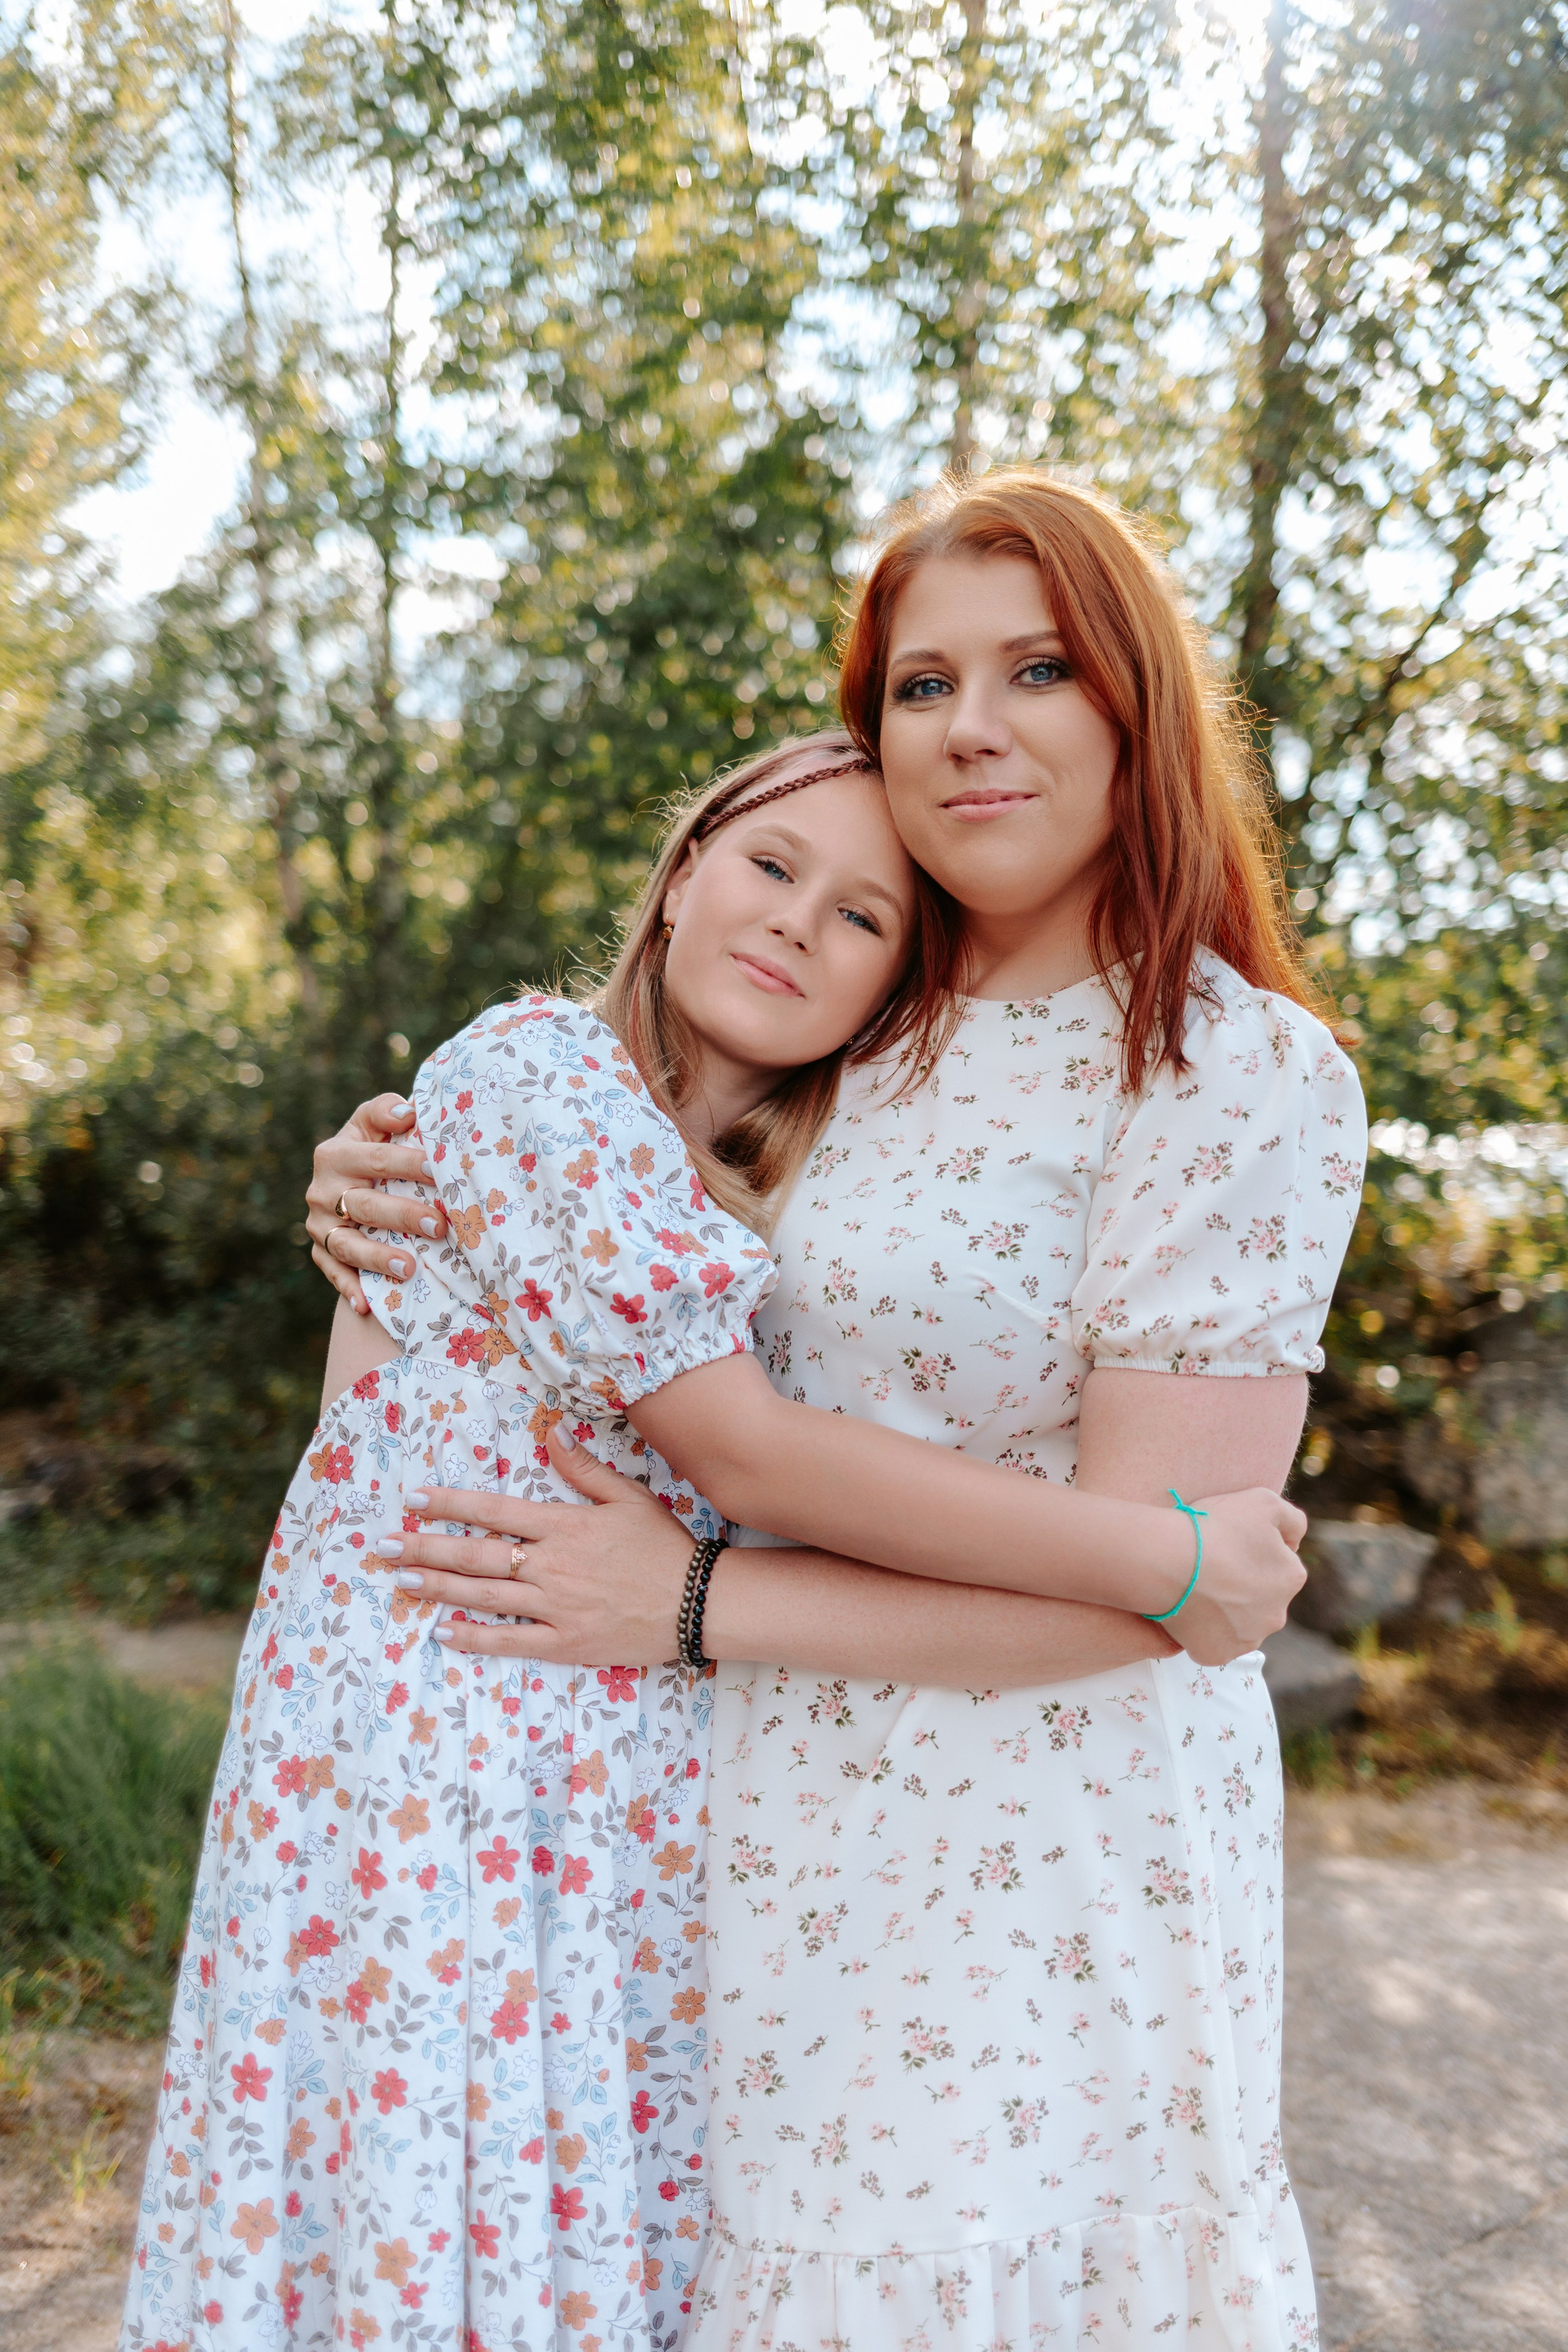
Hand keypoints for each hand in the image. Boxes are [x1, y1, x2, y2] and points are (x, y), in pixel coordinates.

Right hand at [306, 1092, 446, 1313]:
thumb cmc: (373, 1149)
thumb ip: (386, 1113)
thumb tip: (407, 1113)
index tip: (439, 1170)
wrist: (347, 1182)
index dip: (408, 1163)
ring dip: (377, 1257)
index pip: (376, 1158)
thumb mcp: (372, 1125)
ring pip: (347, 1244)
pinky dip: (348, 1288)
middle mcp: (321, 1190)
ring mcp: (318, 1225)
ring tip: (409, 1268)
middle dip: (402, 1215)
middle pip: (364, 1204)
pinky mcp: (319, 1252)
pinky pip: (333, 1273)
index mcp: (335, 1153)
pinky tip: (366, 1306)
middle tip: (439, 1224)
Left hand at [374, 1425, 694, 1664]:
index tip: (414, 1499)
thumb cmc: (663, 1547)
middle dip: (424, 1547)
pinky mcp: (566, 1642)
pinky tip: (443, 1631)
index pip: (494, 1510)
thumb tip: (551, 1433)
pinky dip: (475, 1636)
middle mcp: (551, 1564)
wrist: (699, 1601)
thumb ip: (583, 1469)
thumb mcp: (629, 1497)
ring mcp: (556, 1606)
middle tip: (382, 1546)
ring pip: (484, 1594)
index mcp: (564, 1525)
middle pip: (476, 1553)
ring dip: (437, 1587)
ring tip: (400, 1580)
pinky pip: (511, 1640)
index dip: (450, 1504)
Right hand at [1165, 1487, 1306, 1664]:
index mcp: (1291, 1578)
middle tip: (1211, 1566)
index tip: (1230, 1544)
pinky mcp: (1217, 1655)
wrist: (1168, 1561)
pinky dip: (1203, 1630)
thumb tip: (1296, 1541)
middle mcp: (1276, 1615)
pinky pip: (1213, 1643)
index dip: (1253, 1552)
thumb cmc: (1215, 1527)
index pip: (1279, 1564)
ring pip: (1239, 1623)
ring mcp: (1246, 1639)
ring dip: (1225, 1610)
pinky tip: (1188, 1610)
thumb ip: (1292, 1519)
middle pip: (1261, 1598)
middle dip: (1243, 1586)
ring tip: (1196, 1587)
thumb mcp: (1264, 1501)